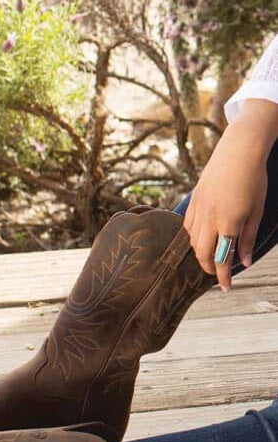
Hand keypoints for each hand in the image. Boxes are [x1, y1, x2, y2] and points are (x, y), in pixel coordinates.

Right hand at [184, 99, 277, 290]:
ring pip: (192, 242)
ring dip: (201, 253)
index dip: (224, 276)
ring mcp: (198, 210)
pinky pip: (187, 227)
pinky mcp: (192, 202)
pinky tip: (201, 237)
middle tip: (218, 274)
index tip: (226, 288)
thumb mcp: (256, 210)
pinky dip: (193, 237)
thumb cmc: (253, 179)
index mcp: (229, 223)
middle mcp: (209, 219)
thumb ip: (248, 238)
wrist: (238, 150)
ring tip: (211, 256)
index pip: (223, 258)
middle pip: (202, 254)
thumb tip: (243, 261)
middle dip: (210, 268)